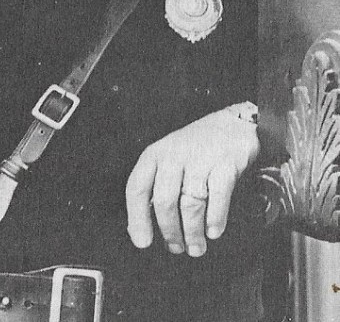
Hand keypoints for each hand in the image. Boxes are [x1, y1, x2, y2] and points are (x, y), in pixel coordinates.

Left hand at [125, 107, 259, 257]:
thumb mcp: (170, 158)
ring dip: (193, 232)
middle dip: (170, 231)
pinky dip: (215, 219)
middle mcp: (175, 154)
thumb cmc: (198, 147)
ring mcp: (201, 158)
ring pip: (191, 203)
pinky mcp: (226, 163)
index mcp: (156, 154)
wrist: (234, 124)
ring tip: (196, 247)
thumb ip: (156, 186)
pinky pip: (218, 197)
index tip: (142, 241)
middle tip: (176, 248)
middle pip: (165, 201)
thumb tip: (140, 227)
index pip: (137, 187)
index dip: (138, 218)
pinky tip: (213, 231)